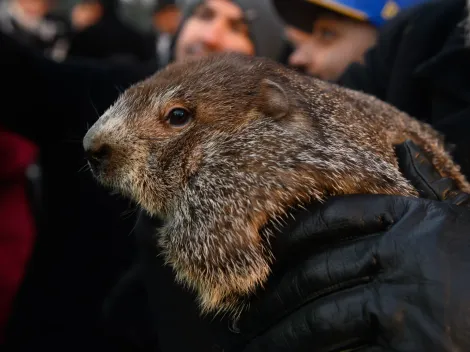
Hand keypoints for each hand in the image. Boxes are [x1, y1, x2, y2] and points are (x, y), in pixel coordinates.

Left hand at [221, 141, 469, 351]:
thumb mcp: (466, 219)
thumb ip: (433, 187)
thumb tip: (405, 146)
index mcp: (413, 224)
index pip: (335, 219)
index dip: (296, 233)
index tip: (271, 249)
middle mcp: (401, 260)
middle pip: (316, 274)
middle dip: (276, 298)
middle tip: (250, 316)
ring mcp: (403, 307)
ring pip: (321, 320)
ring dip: (284, 336)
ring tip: (258, 345)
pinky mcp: (409, 348)